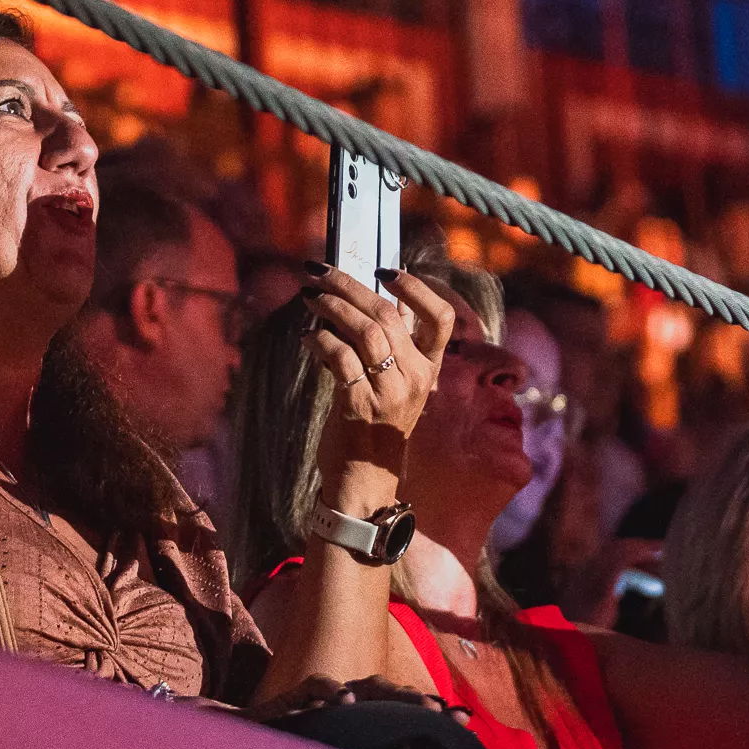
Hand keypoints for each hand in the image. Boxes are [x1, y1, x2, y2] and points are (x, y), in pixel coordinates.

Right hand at [251, 674, 468, 725]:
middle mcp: (345, 709)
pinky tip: (345, 699)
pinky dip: (330, 690)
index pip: (401, 713)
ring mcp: (321, 702)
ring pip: (363, 687)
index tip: (466, 723)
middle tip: (448, 715)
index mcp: (358, 724)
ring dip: (392, 694)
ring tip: (419, 705)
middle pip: (390, 696)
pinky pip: (312, 687)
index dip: (432, 713)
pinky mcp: (291, 701)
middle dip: (421, 701)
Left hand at [302, 265, 451, 482]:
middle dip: (348, 285)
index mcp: (430, 369)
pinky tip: (306, 337)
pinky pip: (339, 357)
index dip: (416, 288)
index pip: (441, 318)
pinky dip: (319, 340)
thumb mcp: (397, 384)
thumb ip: (394, 343)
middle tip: (318, 271)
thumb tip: (382, 298)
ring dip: (330, 306)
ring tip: (308, 297)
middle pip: (387, 315)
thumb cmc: (376, 426)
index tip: (384, 269)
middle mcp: (416, 378)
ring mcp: (390, 393)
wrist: (365, 479)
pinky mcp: (360, 406)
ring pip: (363, 331)